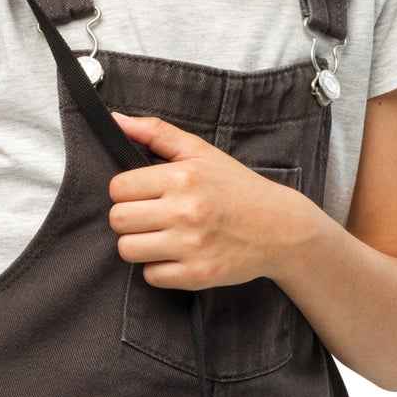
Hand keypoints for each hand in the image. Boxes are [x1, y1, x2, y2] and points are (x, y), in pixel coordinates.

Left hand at [106, 109, 316, 289]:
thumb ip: (156, 133)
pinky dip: (159, 267)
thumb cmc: (236, 188)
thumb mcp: (201, 152)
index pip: (118, 188)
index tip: (145, 193)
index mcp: (184, 178)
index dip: (127, 191)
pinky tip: (177, 254)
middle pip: (118, 220)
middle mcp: (186, 212)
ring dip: (139, 243)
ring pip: (127, 250)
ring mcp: (191, 247)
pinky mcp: (197, 276)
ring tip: (162, 235)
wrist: (281, 229)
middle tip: (151, 215)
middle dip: (129, 217)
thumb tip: (115, 120)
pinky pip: (150, 276)